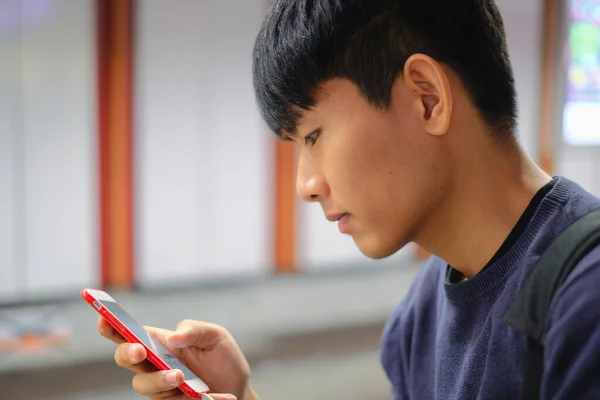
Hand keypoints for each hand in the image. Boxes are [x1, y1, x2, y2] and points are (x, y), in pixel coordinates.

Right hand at [99, 318, 258, 399]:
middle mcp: (155, 364)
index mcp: (160, 341)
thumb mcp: (215, 336)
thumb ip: (195, 330)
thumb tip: (174, 336)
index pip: (130, 332)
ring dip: (158, 380)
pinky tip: (209, 395)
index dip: (112, 325)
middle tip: (140, 351)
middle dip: (127, 354)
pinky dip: (191, 398)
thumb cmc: (222, 358)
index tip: (103, 317)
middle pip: (126, 359)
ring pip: (143, 385)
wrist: (238, 389)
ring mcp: (161, 386)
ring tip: (180, 377)